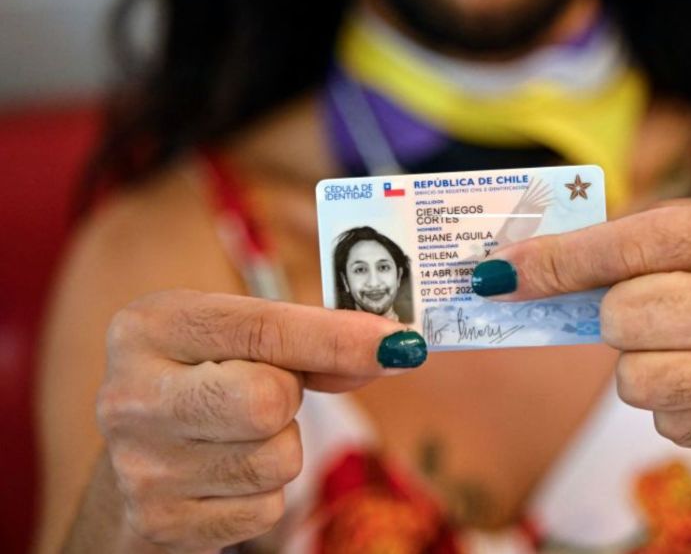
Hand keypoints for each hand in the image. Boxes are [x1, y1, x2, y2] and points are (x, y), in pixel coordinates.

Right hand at [96, 290, 425, 551]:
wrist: (138, 458)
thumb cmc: (207, 378)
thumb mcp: (240, 340)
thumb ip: (311, 342)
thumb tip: (392, 351)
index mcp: (149, 327)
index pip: (262, 328)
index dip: (338, 338)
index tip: (398, 343)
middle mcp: (131, 395)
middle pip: (268, 401)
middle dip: (290, 398)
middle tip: (273, 393)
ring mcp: (142, 465)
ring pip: (276, 459)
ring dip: (280, 447)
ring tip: (239, 434)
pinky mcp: (162, 522)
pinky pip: (265, 507)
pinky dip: (263, 492)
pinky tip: (226, 475)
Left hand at [474, 189, 690, 453]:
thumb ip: (636, 238)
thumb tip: (524, 270)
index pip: (630, 246)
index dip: (556, 261)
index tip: (499, 274)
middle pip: (624, 320)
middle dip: (617, 314)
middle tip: (649, 306)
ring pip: (637, 382)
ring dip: (640, 363)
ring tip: (686, 341)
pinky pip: (668, 424)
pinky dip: (674, 400)